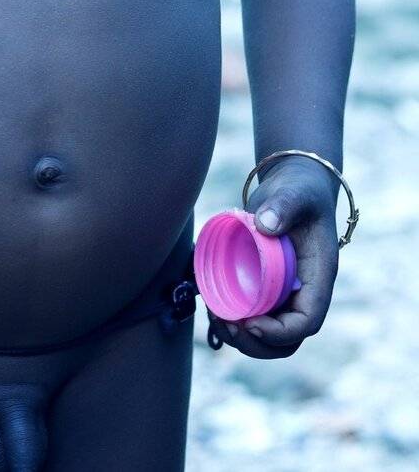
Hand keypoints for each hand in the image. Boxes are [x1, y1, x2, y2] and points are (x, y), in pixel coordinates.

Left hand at [207, 156, 339, 357]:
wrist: (294, 186)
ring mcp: (284, 293)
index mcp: (319, 278)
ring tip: (215, 316)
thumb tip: (264, 225)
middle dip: (256, 343)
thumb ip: (284, 206)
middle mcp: (303, 293)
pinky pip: (252, 315)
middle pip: (287, 340)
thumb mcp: (297, 193)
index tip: (250, 323)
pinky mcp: (265, 286)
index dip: (280, 332)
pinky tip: (211, 305)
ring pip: (268, 336)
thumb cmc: (300, 190)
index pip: (307, 322)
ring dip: (241, 337)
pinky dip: (232, 320)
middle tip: (226, 324)